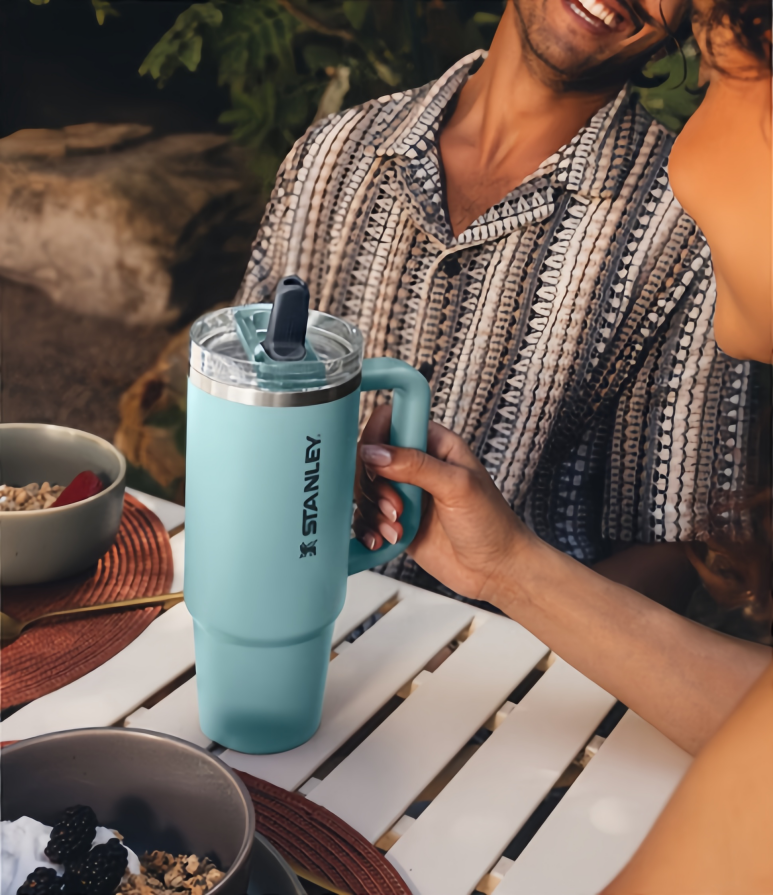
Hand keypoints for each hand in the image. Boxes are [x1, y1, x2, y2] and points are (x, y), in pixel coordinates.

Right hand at [354, 406, 536, 602]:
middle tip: (396, 506)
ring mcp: (404, 494)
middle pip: (369, 458)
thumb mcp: (457, 487)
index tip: (375, 464)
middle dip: (375, 486)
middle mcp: (416, 465)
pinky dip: (369, 529)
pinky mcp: (397, 521)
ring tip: (398, 527)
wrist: (496, 569)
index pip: (390, 421)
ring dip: (373, 511)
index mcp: (434, 443)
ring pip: (364, 490)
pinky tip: (383, 539)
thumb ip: (415, 465)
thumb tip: (375, 452)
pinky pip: (367, 518)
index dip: (375, 438)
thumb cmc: (491, 523)